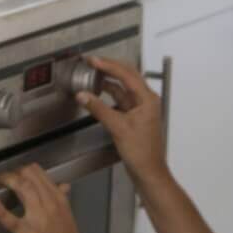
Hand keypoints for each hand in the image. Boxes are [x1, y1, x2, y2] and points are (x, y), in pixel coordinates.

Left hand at [0, 164, 99, 232]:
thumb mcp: (68, 218)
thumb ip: (61, 200)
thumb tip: (63, 186)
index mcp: (59, 200)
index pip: (39, 172)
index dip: (22, 169)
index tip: (13, 172)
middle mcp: (50, 204)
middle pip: (28, 174)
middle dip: (11, 172)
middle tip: (1, 178)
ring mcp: (39, 218)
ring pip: (22, 187)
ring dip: (5, 180)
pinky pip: (11, 219)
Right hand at [77, 57, 169, 184]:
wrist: (148, 172)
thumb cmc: (141, 153)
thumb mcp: (117, 128)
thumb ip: (99, 109)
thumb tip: (84, 95)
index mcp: (147, 99)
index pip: (126, 74)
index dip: (108, 65)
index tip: (93, 60)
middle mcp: (145, 100)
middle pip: (127, 76)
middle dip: (109, 68)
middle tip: (92, 62)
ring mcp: (140, 108)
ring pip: (122, 88)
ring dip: (108, 81)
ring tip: (93, 74)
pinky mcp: (134, 117)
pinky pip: (120, 99)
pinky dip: (108, 94)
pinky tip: (98, 93)